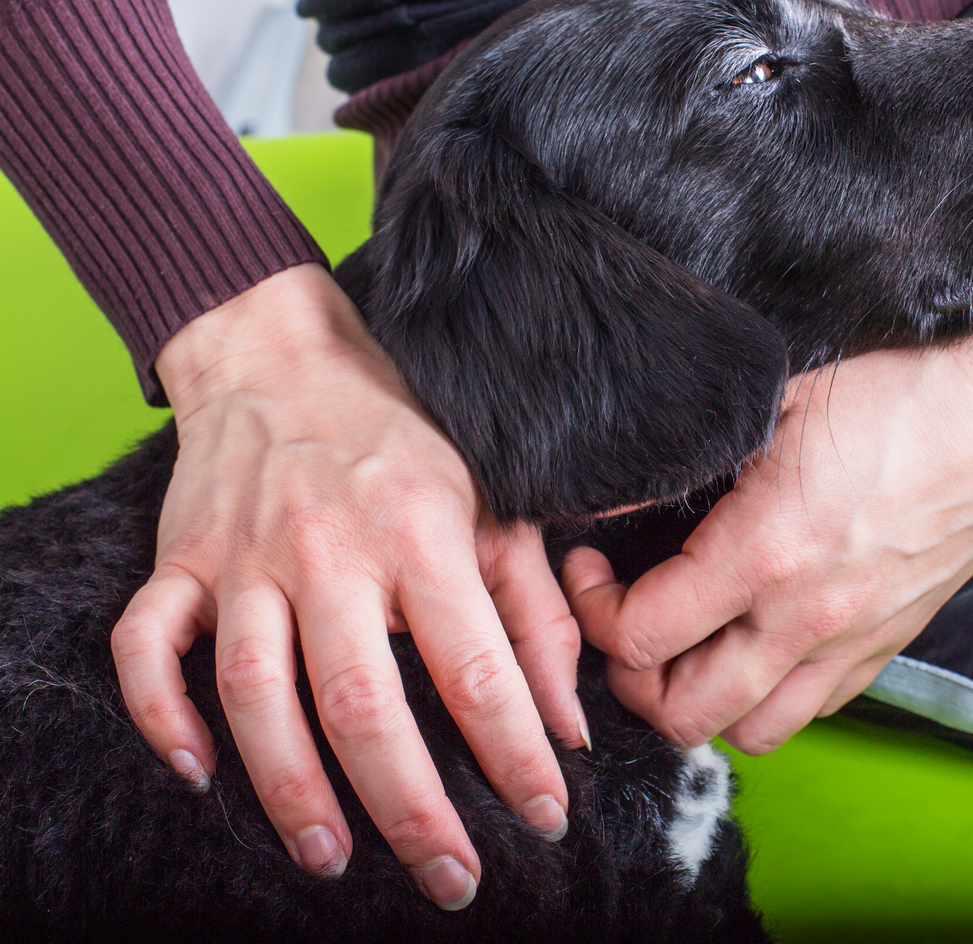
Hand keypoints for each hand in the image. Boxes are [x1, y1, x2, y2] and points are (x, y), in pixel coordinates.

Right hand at [111, 265, 586, 909]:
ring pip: (254, 691)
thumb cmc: (402, 431)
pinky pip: (148, 648)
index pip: (478, 668)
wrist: (279, 349)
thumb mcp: (492, 500)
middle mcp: (329, 549)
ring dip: (291, 786)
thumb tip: (570, 723)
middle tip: (451, 878)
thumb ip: (536, 610)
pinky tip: (197, 771)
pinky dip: (161, 715)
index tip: (546, 815)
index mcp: (423, 530)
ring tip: (332, 856)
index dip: (516, 755)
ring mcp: (243, 557)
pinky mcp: (180, 561)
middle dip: (412, 806)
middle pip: (363, 702)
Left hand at [565, 311, 972, 752]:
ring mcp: (855, 638)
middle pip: (683, 714)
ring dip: (700, 701)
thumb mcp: (772, 394)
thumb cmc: (901, 380)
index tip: (590, 569)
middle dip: (631, 679)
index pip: (641, 638)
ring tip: (684, 645)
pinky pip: (815, 708)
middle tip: (623, 619)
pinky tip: (754, 642)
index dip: (593, 612)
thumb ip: (685, 455)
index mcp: (768, 550)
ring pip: (751, 730)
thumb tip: (608, 501)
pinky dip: (768, 696)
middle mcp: (809, 617)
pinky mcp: (892, 640)